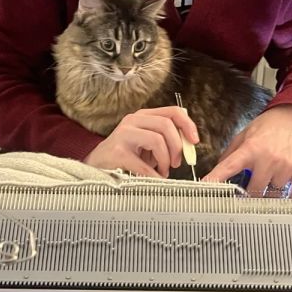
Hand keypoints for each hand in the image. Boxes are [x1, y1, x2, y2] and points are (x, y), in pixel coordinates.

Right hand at [83, 107, 198, 177]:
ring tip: (162, 171)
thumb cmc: (125, 157)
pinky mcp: (117, 152)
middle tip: (176, 163)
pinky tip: (153, 179)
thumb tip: (189, 145)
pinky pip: (145, 164)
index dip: (188, 125)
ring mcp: (123, 135)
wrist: (95, 167)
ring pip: (157, 140)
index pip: (173, 112)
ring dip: (165, 161)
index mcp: (143, 116)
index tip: (195, 141)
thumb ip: (166, 139)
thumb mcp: (147, 143)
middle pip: (166, 125)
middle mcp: (132, 121)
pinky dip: (154, 175)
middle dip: (177, 147)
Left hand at [202, 105, 291, 196]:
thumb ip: (230, 154)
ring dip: (270, 193)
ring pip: (273, 195)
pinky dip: (288, 199)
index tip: (205, 189)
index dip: (216, 179)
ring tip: (271, 180)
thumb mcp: (245, 135)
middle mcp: (268, 158)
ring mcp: (287, 166)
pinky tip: (284, 193)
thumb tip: (217, 171)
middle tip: (249, 192)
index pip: (229, 167)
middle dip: (249, 195)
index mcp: (251, 149)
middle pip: (253, 191)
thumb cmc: (269, 127)